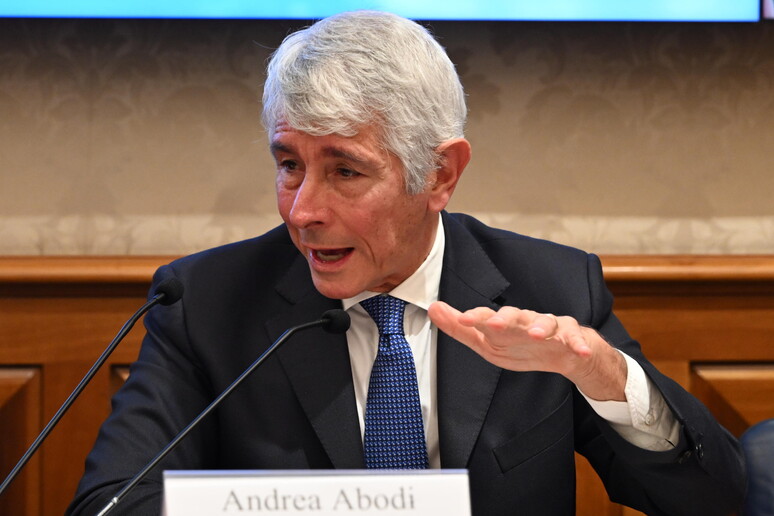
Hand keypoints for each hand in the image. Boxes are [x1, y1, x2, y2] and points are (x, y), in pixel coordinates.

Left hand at [428, 301, 626, 400]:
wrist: (563, 353)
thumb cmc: (520, 344)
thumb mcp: (486, 343)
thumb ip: (460, 329)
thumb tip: (432, 309)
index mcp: (504, 324)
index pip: (487, 317)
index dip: (474, 317)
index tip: (460, 319)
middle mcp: (525, 320)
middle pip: (515, 315)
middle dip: (505, 318)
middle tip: (494, 323)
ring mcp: (550, 326)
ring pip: (546, 321)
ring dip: (541, 326)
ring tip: (536, 334)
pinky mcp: (572, 336)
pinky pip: (576, 338)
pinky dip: (579, 344)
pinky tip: (580, 351)